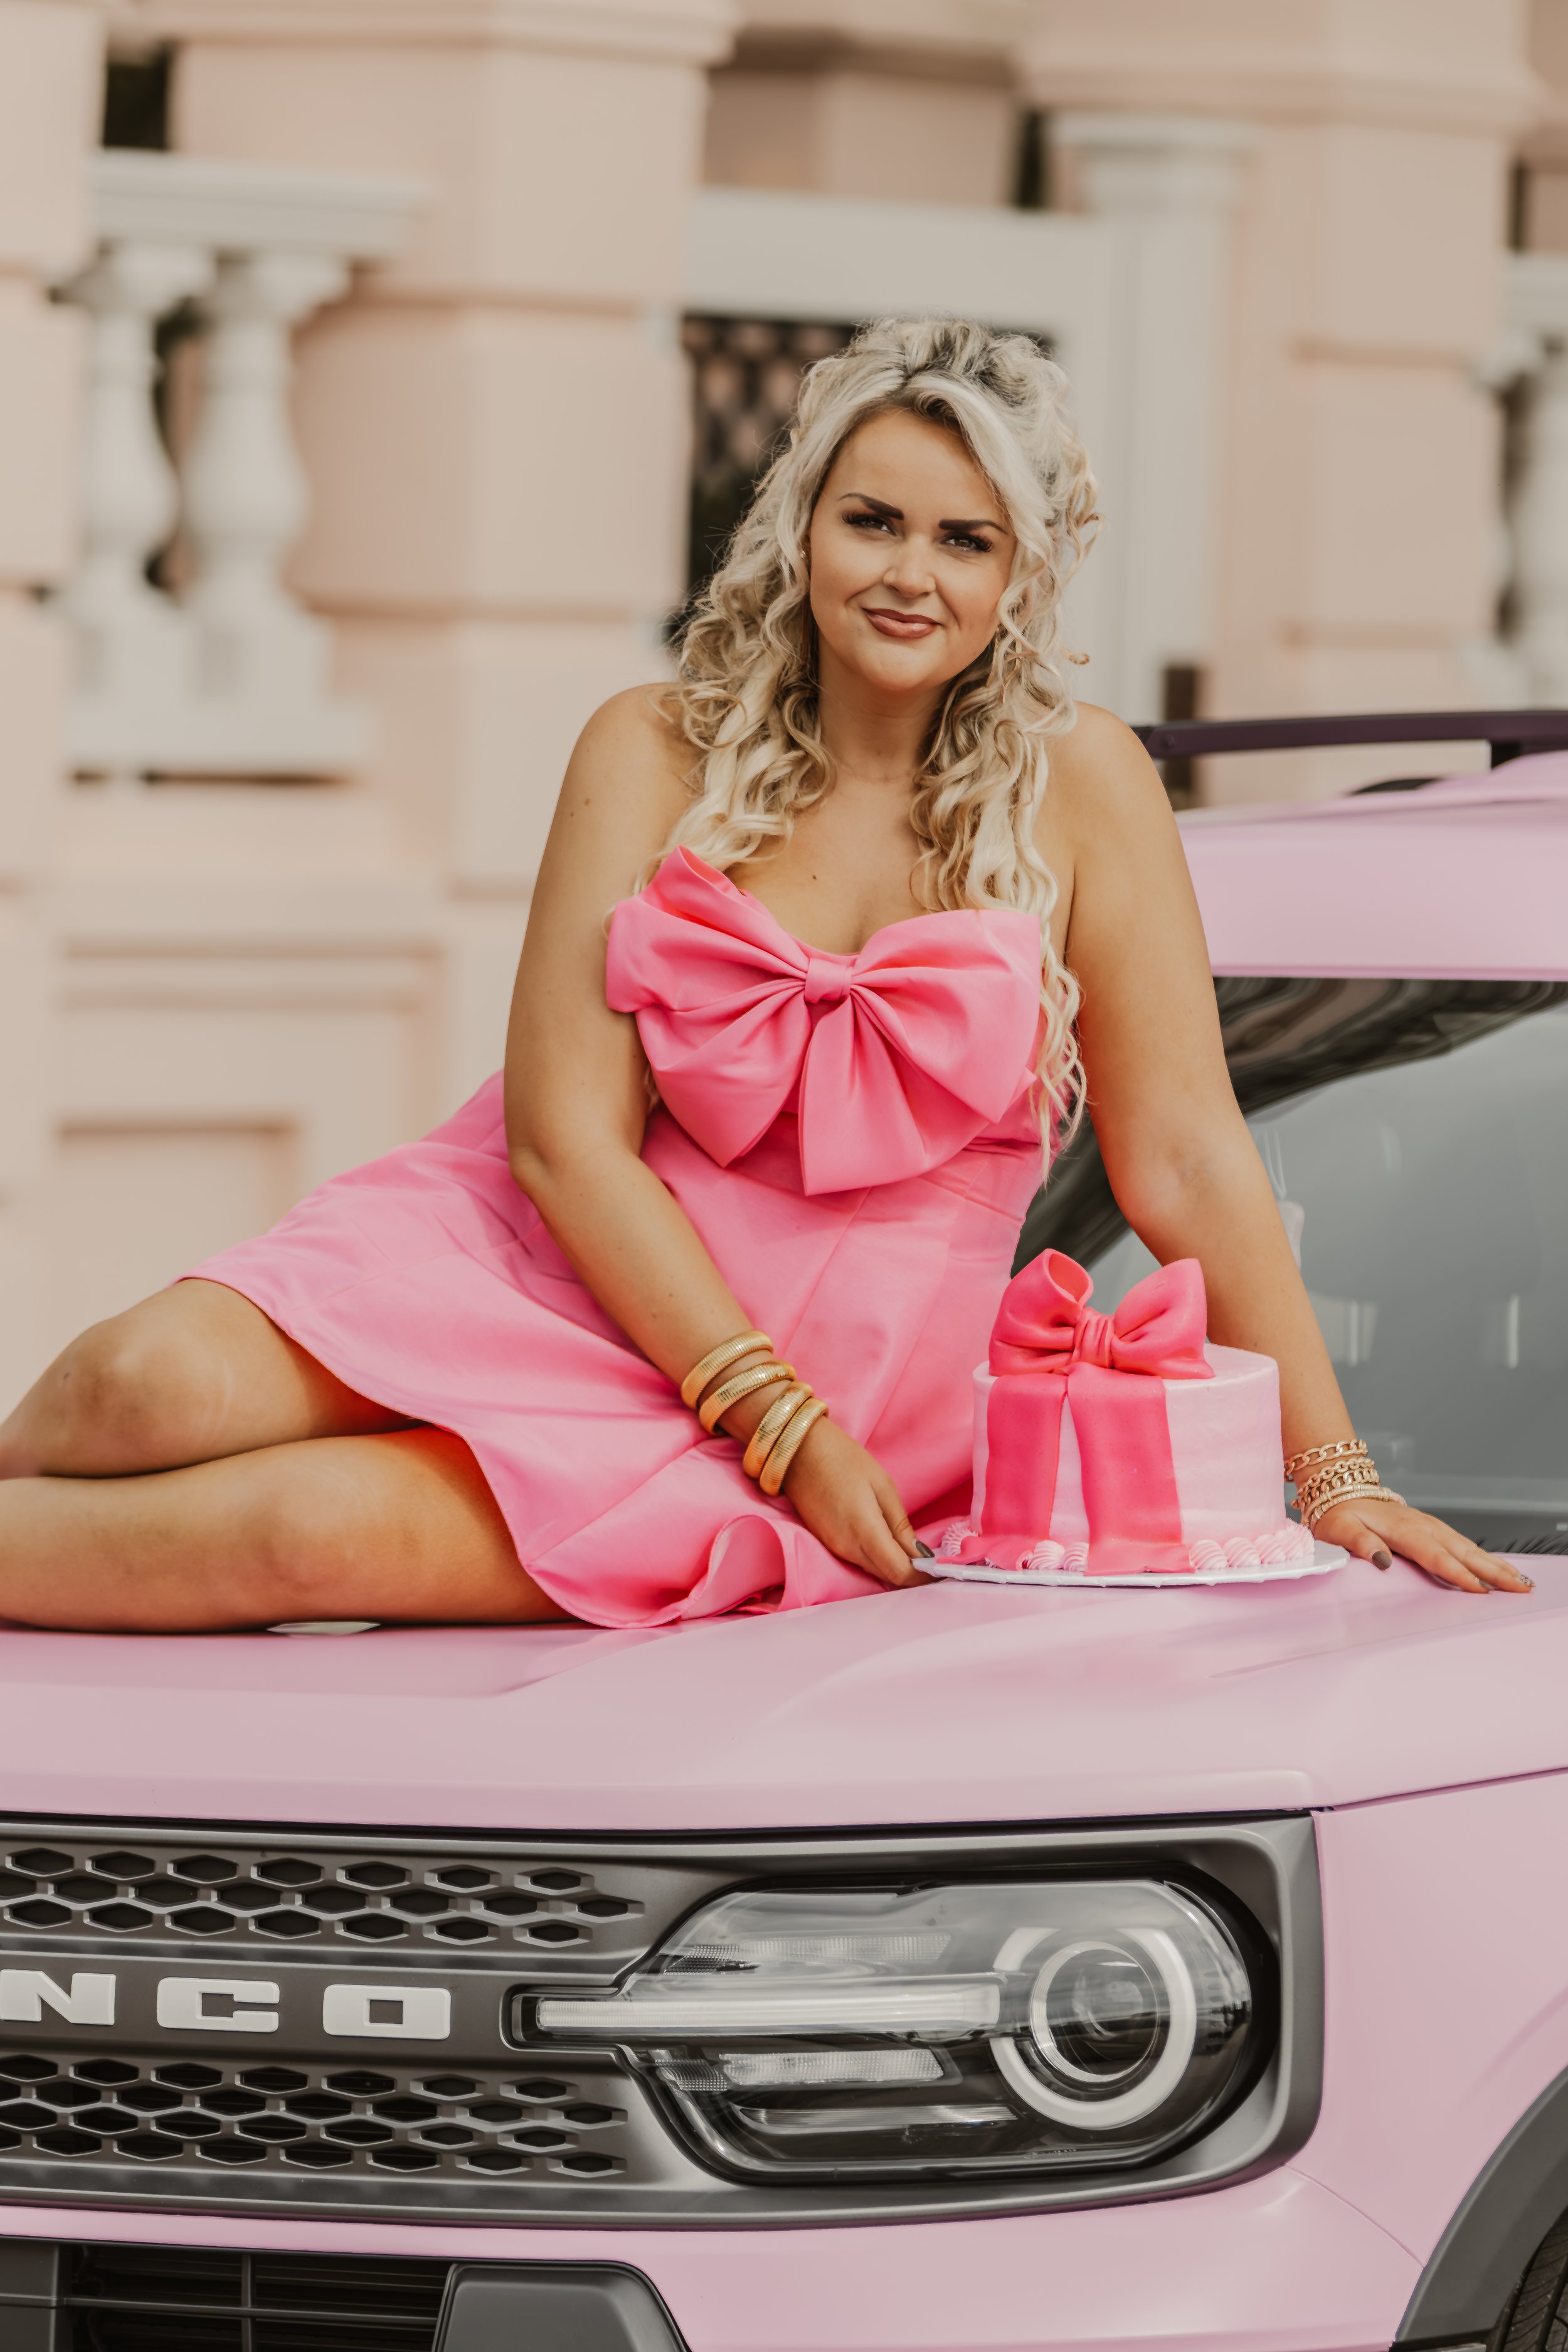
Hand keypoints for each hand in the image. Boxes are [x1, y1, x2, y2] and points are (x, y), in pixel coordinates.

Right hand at [775, 1416, 929, 1589]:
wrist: (798, 1451)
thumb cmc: (843, 1459)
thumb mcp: (882, 1485)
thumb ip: (900, 1524)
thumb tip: (919, 1553)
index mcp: (865, 1531)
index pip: (899, 1572)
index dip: (922, 1575)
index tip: (939, 1567)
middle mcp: (847, 1548)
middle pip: (887, 1576)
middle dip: (911, 1574)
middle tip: (931, 1560)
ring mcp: (834, 1548)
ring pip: (873, 1570)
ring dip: (894, 1566)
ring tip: (913, 1550)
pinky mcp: (827, 1543)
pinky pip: (858, 1560)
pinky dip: (877, 1558)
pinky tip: (888, 1543)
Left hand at [1313, 1496, 1533, 1594]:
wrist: (1341, 1490)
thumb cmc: (1339, 1515)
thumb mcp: (1339, 1529)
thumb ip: (1359, 1543)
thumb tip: (1381, 1560)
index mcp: (1403, 1529)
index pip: (1435, 1556)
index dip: (1458, 1574)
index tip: (1480, 1589)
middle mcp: (1423, 1526)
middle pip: (1463, 1551)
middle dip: (1493, 1570)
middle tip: (1520, 1587)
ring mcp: (1430, 1526)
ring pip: (1468, 1547)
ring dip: (1495, 1564)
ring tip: (1520, 1581)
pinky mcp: (1432, 1528)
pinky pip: (1462, 1544)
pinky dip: (1483, 1557)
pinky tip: (1498, 1568)